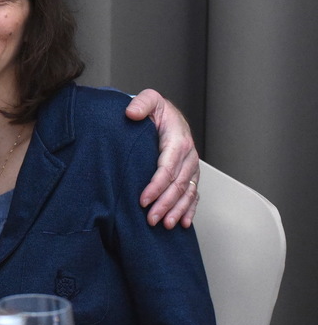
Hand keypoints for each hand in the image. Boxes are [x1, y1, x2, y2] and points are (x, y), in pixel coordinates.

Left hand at [125, 89, 199, 228]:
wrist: (168, 114)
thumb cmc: (157, 111)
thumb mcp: (149, 100)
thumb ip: (141, 104)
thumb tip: (131, 113)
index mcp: (178, 140)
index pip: (167, 168)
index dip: (156, 186)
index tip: (143, 199)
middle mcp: (188, 156)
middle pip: (178, 184)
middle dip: (165, 204)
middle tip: (150, 219)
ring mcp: (191, 167)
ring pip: (187, 192)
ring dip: (177, 210)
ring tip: (165, 224)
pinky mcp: (190, 174)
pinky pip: (193, 194)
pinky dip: (190, 209)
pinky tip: (184, 222)